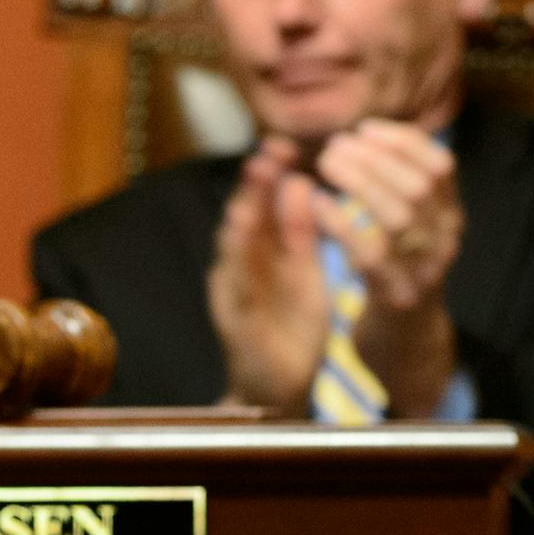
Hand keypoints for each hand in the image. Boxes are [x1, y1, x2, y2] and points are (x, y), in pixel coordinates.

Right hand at [207, 136, 328, 416]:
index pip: (261, 208)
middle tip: (265, 157)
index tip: (283, 145)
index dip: (269, 177)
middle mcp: (238, 271)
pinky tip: (243, 257)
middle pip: (242, 224)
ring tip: (249, 199)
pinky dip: (239, 274)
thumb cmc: (290, 328)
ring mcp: (233, 298)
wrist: (279, 388)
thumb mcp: (301, 273)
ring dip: (239, 228)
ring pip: (232, 257)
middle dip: (252, 192)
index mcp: (259, 256)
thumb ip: (298, 232)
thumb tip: (298, 181)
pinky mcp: (237, 327)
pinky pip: (237, 297)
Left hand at [314, 119, 460, 415]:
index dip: (403, 140)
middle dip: (376, 158)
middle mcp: (445, 239)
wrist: (404, 345)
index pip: (440, 164)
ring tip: (325, 166)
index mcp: (448, 217)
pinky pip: (370, 254)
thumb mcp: (408, 230)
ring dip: (360, 183)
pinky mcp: (397, 297)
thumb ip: (399, 190)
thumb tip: (373, 137)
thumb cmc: (395, 276)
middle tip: (334, 147)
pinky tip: (316, 204)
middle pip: (419, 184)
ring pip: (399, 215)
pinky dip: (341, 224)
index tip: (365, 129)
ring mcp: (424, 269)